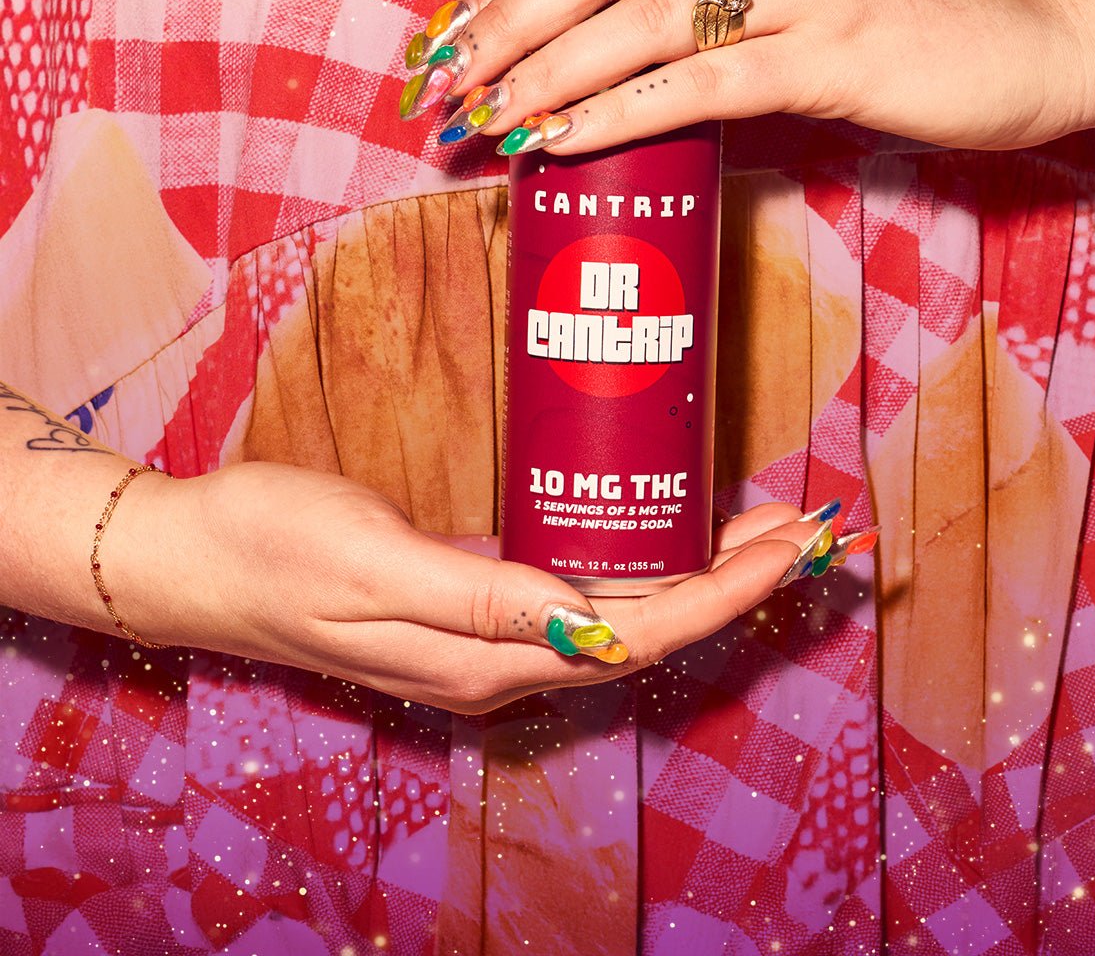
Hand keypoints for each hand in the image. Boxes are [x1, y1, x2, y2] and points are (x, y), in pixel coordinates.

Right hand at [112, 461, 836, 712]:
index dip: (723, 593)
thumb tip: (589, 619)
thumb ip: (481, 598)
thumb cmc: (275, 548)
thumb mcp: (373, 566)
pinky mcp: (471, 600)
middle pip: (648, 626)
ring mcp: (487, 634)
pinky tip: (658, 532)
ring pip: (623, 609)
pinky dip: (637, 561)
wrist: (200, 559)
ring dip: (697, 572)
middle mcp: (501, 659)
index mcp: (488, 657)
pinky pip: (581, 589)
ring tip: (759, 527)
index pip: (639, 630)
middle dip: (734, 582)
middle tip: (803, 529)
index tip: (790, 549)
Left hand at [399, 0, 1086, 151]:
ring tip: (480, 116)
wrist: (1030, 34)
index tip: (450, 32)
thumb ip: (708, 13)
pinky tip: (558, 140)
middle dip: (503, 20)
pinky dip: (617, 112)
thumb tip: (609, 76)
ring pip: (638, 18)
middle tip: (439, 81)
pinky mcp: (830, 52)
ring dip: (544, 69)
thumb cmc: (899, 24)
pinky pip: (698, 83)